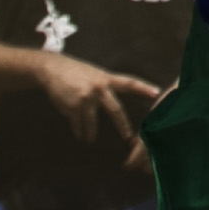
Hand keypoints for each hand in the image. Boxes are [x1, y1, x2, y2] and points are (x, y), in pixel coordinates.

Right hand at [38, 53, 166, 149]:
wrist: (52, 69)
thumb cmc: (76, 72)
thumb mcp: (95, 74)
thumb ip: (106, 86)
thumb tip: (115, 105)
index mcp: (106, 78)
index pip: (129, 83)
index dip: (143, 88)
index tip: (156, 93)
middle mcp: (98, 88)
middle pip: (115, 109)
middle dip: (122, 125)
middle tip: (128, 137)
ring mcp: (85, 98)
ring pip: (93, 123)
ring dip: (91, 134)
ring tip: (90, 140)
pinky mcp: (73, 107)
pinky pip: (78, 125)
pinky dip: (79, 132)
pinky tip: (79, 136)